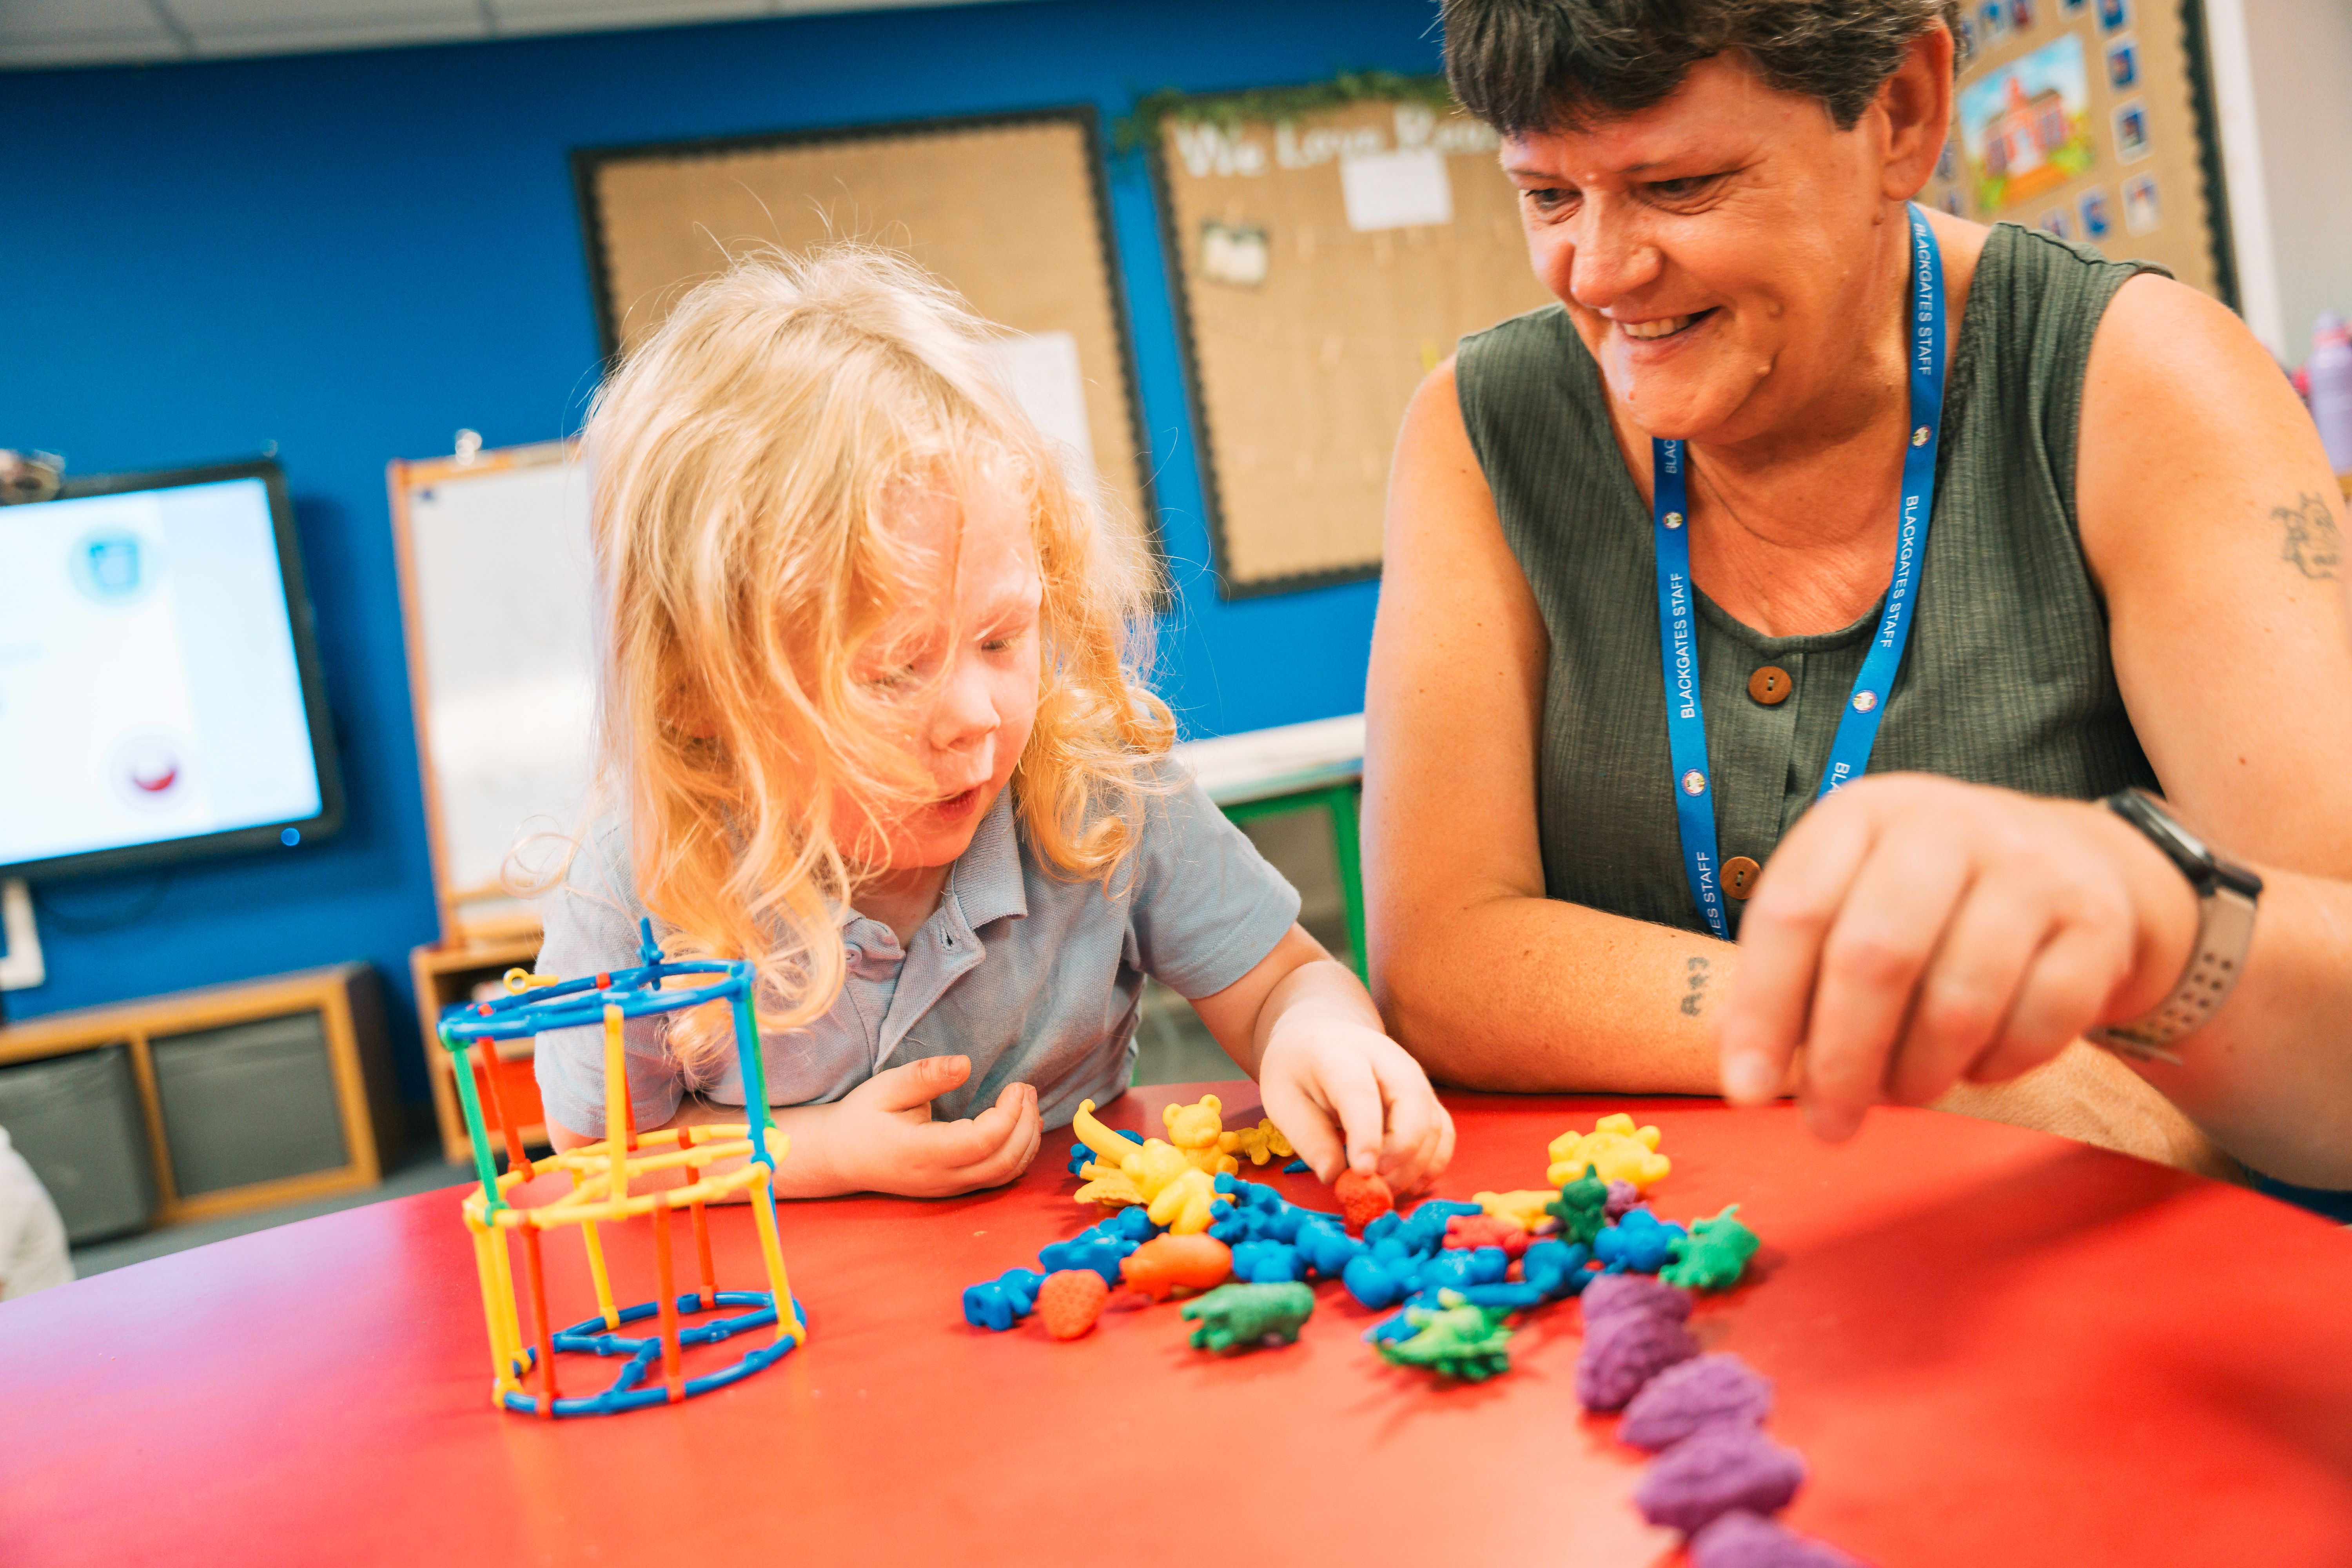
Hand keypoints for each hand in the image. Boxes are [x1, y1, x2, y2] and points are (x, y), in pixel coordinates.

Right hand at [816, 1055, 1041, 1197]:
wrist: (842, 1157)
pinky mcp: (954, 1188)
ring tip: (1028, 1104)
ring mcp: (949, 1187)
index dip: (1009, 1114)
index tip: (1015, 1085)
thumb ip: (926, 1076)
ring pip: (1005, 1174)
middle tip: (1026, 1089)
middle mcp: (940, 1177)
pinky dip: (1018, 1154)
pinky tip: (1021, 1128)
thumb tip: (966, 1064)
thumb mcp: (887, 1088)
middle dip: (1025, 1124)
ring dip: (1026, 1140)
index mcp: (922, 1152)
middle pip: (1003, 1161)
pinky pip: (997, 1178)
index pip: (982, 1142)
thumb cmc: (862, 1117)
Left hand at [1258, 1018, 1455, 1194]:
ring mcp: (1414, 1077)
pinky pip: (1443, 1132)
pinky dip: (1432, 1163)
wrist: (1323, 1035)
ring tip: (1383, 1191)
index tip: (1361, 1172)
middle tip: (1374, 1185)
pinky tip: (1409, 1185)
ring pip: (1432, 1122)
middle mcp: (1388, 1059)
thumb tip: (1334, 1177)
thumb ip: (1309, 1138)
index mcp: (1341, 1053)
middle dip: (1400, 1150)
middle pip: (1412, 1101)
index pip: (1360, 1092)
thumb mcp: (1283, 1099)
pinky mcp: (1427, 1097)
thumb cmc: (1299, 1069)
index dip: (1365, 1134)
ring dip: (1415, 1165)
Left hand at [1712, 774, 2197, 1140]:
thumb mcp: (1845, 899)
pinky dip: (1997, 1068)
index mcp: (1860, 815)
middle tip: (1828, 1124)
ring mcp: (2029, 868)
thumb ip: (1787, 970)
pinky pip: (2040, 1024)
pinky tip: (1974, 1066)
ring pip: (1959, 1003)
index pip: (1793, 912)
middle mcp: (1943, 825)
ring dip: (1920, 1075)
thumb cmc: (1924, 897)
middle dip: (1842, 1061)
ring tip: (1902, 1092)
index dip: (1762, 1008)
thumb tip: (1741, 1066)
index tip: (1744, 1089)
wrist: (2066, 857)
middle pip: (1875, 958)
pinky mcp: (2097, 921)